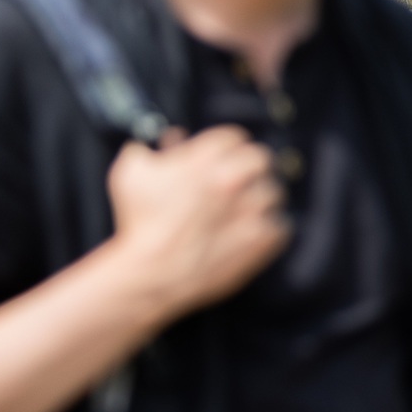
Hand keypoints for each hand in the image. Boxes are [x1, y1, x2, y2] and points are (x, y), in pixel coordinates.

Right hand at [109, 126, 289, 319]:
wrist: (150, 273)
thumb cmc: (137, 223)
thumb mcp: (131, 173)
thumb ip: (151, 148)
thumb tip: (173, 138)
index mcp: (207, 158)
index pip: (234, 138)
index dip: (227, 148)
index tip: (223, 158)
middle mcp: (234, 179)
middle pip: (261, 159)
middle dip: (250, 167)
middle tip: (242, 179)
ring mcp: (252, 209)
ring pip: (273, 192)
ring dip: (261, 198)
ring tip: (246, 208)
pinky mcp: (262, 238)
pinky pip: (280, 226)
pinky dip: (270, 229)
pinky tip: (254, 232)